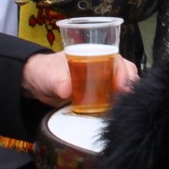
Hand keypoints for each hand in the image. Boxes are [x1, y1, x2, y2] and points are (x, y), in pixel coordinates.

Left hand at [19, 49, 138, 106]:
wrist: (38, 85)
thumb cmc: (46, 72)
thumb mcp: (50, 75)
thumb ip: (58, 81)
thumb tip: (66, 89)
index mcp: (94, 55)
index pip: (117, 60)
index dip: (123, 72)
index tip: (121, 87)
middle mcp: (103, 67)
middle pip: (126, 73)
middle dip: (129, 86)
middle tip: (126, 101)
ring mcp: (103, 82)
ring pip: (123, 86)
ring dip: (126, 96)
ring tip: (122, 108)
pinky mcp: (99, 97)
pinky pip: (114, 99)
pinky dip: (118, 105)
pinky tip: (115, 113)